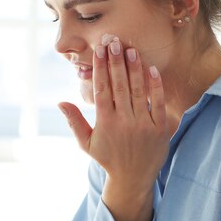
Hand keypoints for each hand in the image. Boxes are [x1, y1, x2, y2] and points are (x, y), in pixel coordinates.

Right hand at [59, 40, 169, 220]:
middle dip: (116, 61)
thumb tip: (61, 102)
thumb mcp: (87, 143)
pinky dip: (155, 85)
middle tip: (114, 41)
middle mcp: (124, 122)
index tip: (99, 50)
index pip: (102, 89)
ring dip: (134, 68)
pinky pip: (157, 103)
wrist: (133, 180)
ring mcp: (143, 125)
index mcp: (105, 123)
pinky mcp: (159, 129)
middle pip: (119, 85)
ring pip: (137, 90)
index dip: (100, 68)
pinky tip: (151, 69)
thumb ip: (75, 122)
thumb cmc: (108, 159)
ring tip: (130, 49)